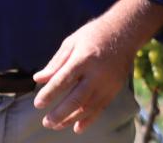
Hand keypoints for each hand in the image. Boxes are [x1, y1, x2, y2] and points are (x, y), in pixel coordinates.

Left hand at [31, 0, 162, 133]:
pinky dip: (89, 120)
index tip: (38, 104)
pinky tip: (77, 128)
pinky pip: (100, 109)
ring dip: (71, 119)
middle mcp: (96, 74)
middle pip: (76, 99)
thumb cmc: (93, 36)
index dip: (50, 94)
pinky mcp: (114, 90)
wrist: (124, 33)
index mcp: (83, 59)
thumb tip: (38, 79)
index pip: (63, 80)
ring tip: (56, 126)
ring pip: (88, 107)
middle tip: (46, 122)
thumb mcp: (71, 43)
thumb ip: (55, 63)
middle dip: (60, 113)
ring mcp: (107, 84)